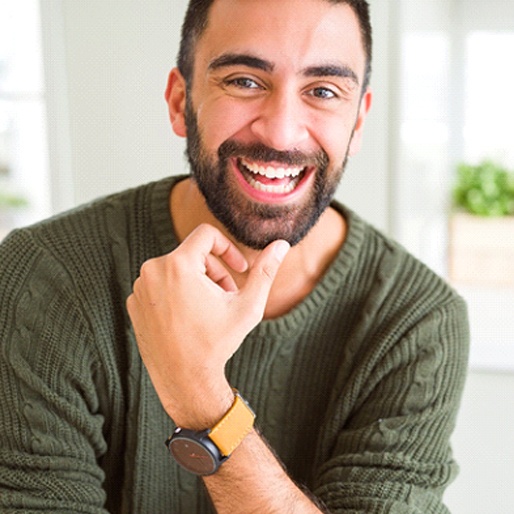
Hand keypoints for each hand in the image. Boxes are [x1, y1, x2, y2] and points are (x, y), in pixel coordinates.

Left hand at [126, 224, 289, 426]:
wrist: (184, 381)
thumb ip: (265, 271)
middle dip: (215, 271)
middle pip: (192, 254)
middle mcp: (152, 271)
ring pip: (175, 268)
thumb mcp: (248, 306)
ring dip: (196, 282)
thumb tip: (282, 244)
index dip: (228, 247)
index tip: (239, 269)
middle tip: (227, 296)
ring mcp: (139, 288)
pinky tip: (187, 318)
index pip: (206, 234)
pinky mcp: (133, 303)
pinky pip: (159, 284)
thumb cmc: (217, 343)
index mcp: (178, 265)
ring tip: (208, 308)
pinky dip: (176, 293)